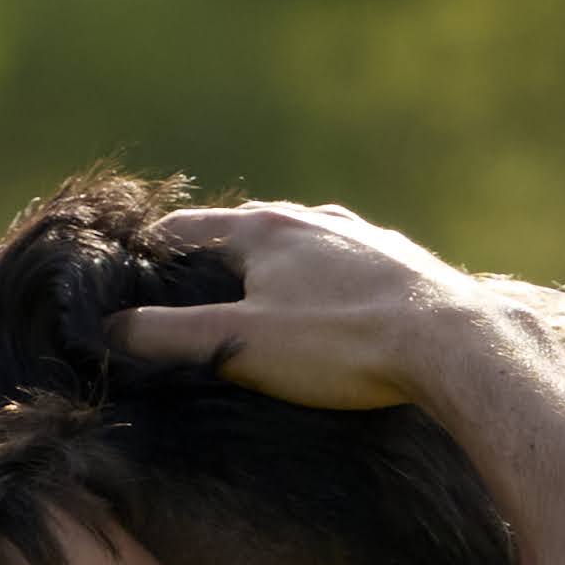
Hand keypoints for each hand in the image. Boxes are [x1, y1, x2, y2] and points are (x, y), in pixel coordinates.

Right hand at [99, 200, 490, 411]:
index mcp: (263, 229)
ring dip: (273, 268)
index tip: (129, 270)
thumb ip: (170, 337)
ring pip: (299, 245)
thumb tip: (109, 330)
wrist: (454, 342)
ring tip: (258, 301)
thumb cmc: (341, 344)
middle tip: (189, 293)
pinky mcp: (400, 263)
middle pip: (244, 232)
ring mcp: (360, 237)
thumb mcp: (239, 345)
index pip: (186, 229)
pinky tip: (331, 309)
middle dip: (213, 260)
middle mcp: (311, 219)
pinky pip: (344, 266)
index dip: (150, 250)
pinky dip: (322, 282)